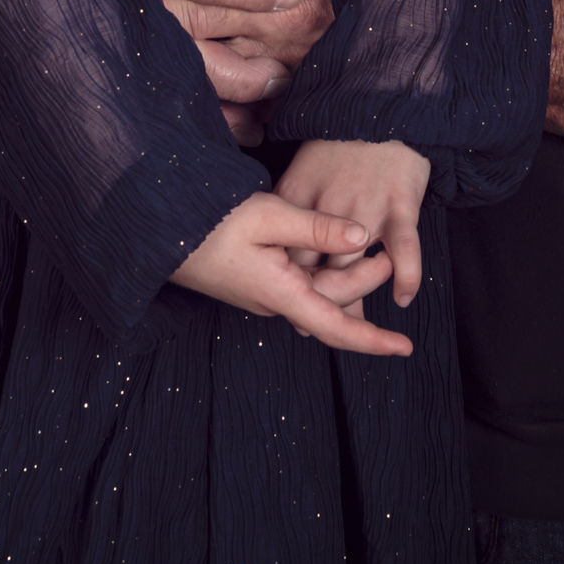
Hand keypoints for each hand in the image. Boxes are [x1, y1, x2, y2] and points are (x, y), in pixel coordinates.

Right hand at [170, 191, 411, 357]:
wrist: (159, 227)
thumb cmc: (209, 220)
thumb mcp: (268, 216)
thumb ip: (316, 228)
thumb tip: (361, 237)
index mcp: (280, 293)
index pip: (336, 326)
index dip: (373, 340)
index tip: (405, 348)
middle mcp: (274, 300)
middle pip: (331, 303)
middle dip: (364, 283)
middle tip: (386, 252)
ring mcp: (264, 292)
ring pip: (316, 292)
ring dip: (344, 275)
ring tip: (365, 243)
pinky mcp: (256, 279)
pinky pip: (299, 283)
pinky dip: (322, 270)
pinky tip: (328, 248)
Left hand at [274, 140, 430, 309]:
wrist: (379, 106)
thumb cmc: (338, 145)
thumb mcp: (300, 171)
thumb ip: (290, 211)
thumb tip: (283, 256)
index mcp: (299, 198)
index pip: (287, 256)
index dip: (290, 285)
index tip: (295, 302)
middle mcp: (329, 207)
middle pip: (320, 271)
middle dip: (322, 301)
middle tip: (328, 322)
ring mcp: (367, 206)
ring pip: (357, 269)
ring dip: (359, 298)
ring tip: (360, 322)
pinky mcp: (401, 204)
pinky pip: (405, 250)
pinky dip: (406, 278)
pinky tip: (403, 298)